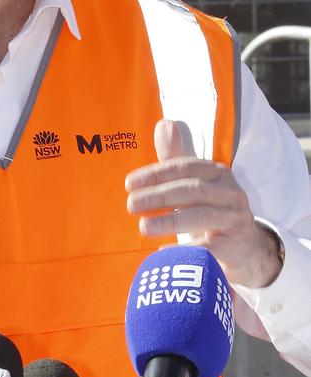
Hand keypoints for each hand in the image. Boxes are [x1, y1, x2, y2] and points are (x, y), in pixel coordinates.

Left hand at [125, 119, 282, 287]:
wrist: (248, 250)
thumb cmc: (213, 212)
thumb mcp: (195, 185)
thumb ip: (176, 158)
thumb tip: (164, 125)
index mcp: (219, 173)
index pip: (185, 167)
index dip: (156, 174)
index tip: (128, 184)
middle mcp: (230, 193)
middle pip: (192, 190)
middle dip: (159, 196)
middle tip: (130, 204)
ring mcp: (235, 220)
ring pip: (201, 216)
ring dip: (169, 221)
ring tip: (143, 227)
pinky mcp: (235, 247)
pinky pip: (208, 247)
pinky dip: (185, 249)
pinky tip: (163, 252)